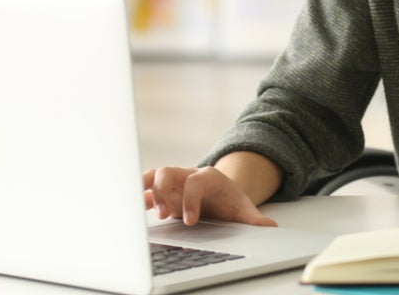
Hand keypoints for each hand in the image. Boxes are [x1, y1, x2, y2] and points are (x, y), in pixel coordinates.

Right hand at [143, 166, 276, 226]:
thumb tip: (269, 227)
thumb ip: (254, 219)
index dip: (191, 199)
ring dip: (145, 190)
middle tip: (163, 215)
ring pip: (153, 175)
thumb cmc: (229, 201)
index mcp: (208, 177)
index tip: (190, 221)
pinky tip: (129, 209)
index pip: (196, 181)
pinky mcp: (162, 191)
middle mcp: (187, 175)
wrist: (221, 194)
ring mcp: (173, 182)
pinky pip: (144, 187)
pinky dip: (136, 195)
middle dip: (162, 191)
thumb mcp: (243, 209)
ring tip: (138, 209)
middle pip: (168, 171)